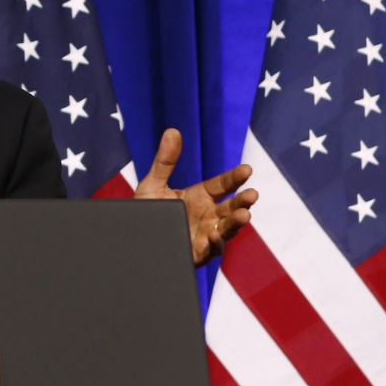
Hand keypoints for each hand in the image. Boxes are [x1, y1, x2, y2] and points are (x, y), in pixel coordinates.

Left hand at [135, 128, 256, 265]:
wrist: (132, 240)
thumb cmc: (146, 214)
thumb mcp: (153, 185)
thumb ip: (164, 162)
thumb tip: (172, 131)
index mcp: (200, 197)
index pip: (223, 185)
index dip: (235, 177)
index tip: (247, 169)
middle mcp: (207, 216)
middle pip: (230, 208)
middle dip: (243, 202)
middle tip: (253, 195)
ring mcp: (204, 236)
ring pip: (226, 230)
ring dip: (236, 224)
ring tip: (244, 215)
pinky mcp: (197, 254)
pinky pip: (211, 250)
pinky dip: (215, 243)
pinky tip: (215, 234)